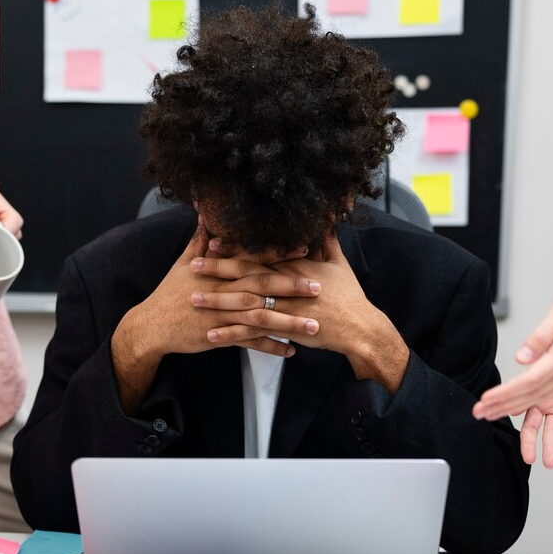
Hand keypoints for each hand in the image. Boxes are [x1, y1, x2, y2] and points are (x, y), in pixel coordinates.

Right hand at [111, 224, 323, 411]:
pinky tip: (291, 350)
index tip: (304, 249)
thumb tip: (204, 212)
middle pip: (261, 287)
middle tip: (318, 286)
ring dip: (288, 322)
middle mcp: (222, 292)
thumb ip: (200, 239)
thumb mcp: (183, 263)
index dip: (279, 254)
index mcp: (218, 271)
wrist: (151, 326)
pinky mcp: (219, 337)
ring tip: (314, 325)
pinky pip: (249, 343)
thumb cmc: (170, 293)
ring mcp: (221, 316)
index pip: (252, 259)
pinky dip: (270, 347)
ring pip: (260, 318)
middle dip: (291, 286)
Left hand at [191, 233, 408, 391]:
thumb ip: (327, 240)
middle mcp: (286, 284)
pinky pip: (252, 331)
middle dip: (218, 270)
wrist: (359, 327)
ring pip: (244, 302)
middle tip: (193, 266)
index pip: (259, 254)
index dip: (235, 248)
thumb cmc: (349, 296)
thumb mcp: (339, 262)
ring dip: (218, 301)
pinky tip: (211, 335)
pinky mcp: (284, 329)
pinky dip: (231, 334)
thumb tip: (326, 218)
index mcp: (295, 266)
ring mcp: (284, 307)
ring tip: (194, 299)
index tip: (213, 243)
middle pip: (246, 274)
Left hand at [475, 281, 552, 419]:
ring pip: (539, 398)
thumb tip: (521, 358)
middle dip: (503, 405)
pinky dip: (533, 404)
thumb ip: (541, 336)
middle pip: (531, 395)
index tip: (486, 400)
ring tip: (492, 413)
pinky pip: (551, 393)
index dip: (506, 393)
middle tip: (480, 413)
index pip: (529, 381)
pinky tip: (519, 411)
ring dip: (513, 408)